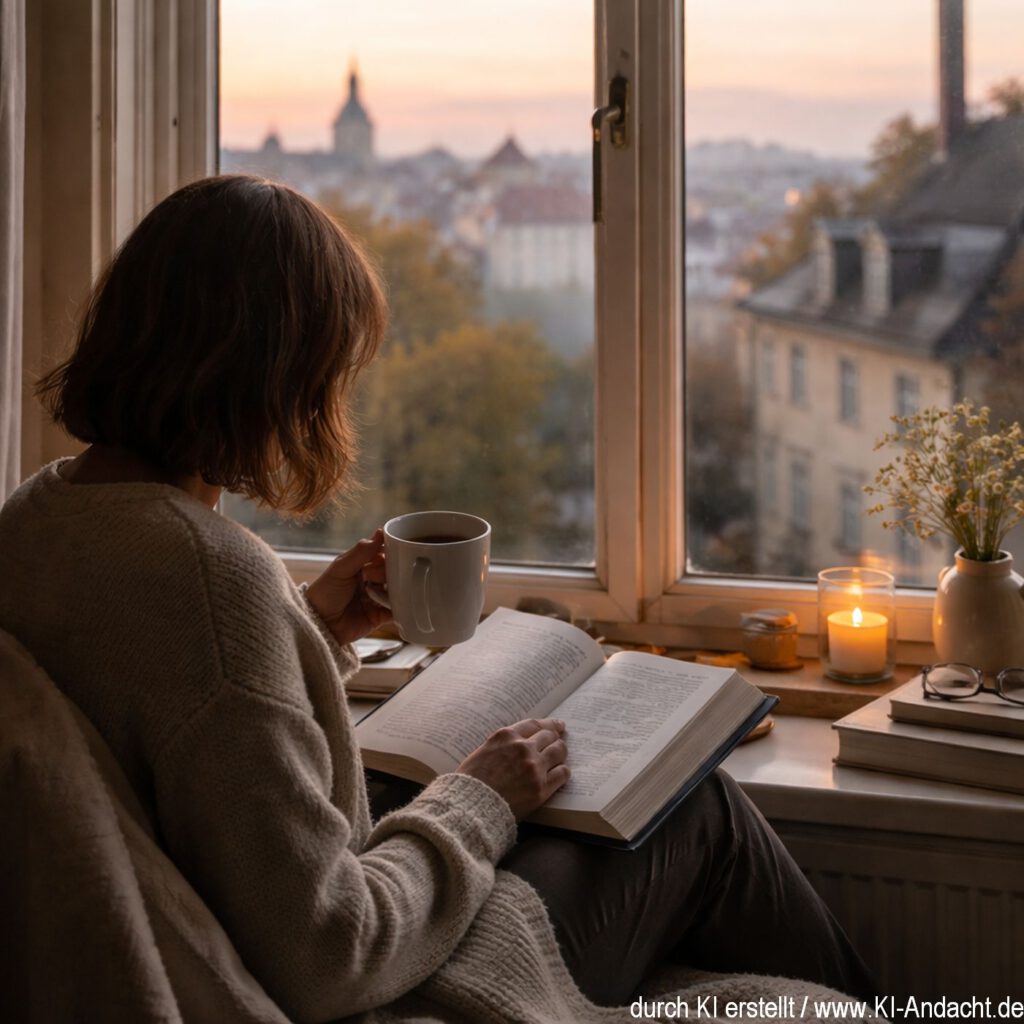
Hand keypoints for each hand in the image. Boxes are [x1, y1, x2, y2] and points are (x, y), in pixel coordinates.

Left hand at [305, 529, 392, 645]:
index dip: (389, 553)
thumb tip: (381, 531)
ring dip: (396, 589)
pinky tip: (401, 604)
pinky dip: (401, 607)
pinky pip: (396, 611)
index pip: (382, 554)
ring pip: (396, 590)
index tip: (393, 553)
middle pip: (391, 572)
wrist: (318, 625)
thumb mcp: (340, 568)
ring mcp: (376, 599)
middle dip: (389, 573)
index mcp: (361, 566)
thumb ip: (361, 552)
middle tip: (374, 578)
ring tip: (383, 592)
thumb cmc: (324, 593)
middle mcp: (370, 581)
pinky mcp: (379, 617)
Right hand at [455, 718, 569, 819]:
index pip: (534, 724)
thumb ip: (502, 745)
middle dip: (555, 738)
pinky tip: (560, 773)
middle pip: (549, 736)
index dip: (549, 724)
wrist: (470, 808)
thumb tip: (516, 744)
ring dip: (561, 752)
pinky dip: (563, 771)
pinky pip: (562, 773)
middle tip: (559, 741)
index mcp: (506, 736)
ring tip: (560, 757)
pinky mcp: (541, 788)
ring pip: (559, 751)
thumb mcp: (482, 752)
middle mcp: (523, 748)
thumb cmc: (471, 782)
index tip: (557, 726)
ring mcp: (534, 767)